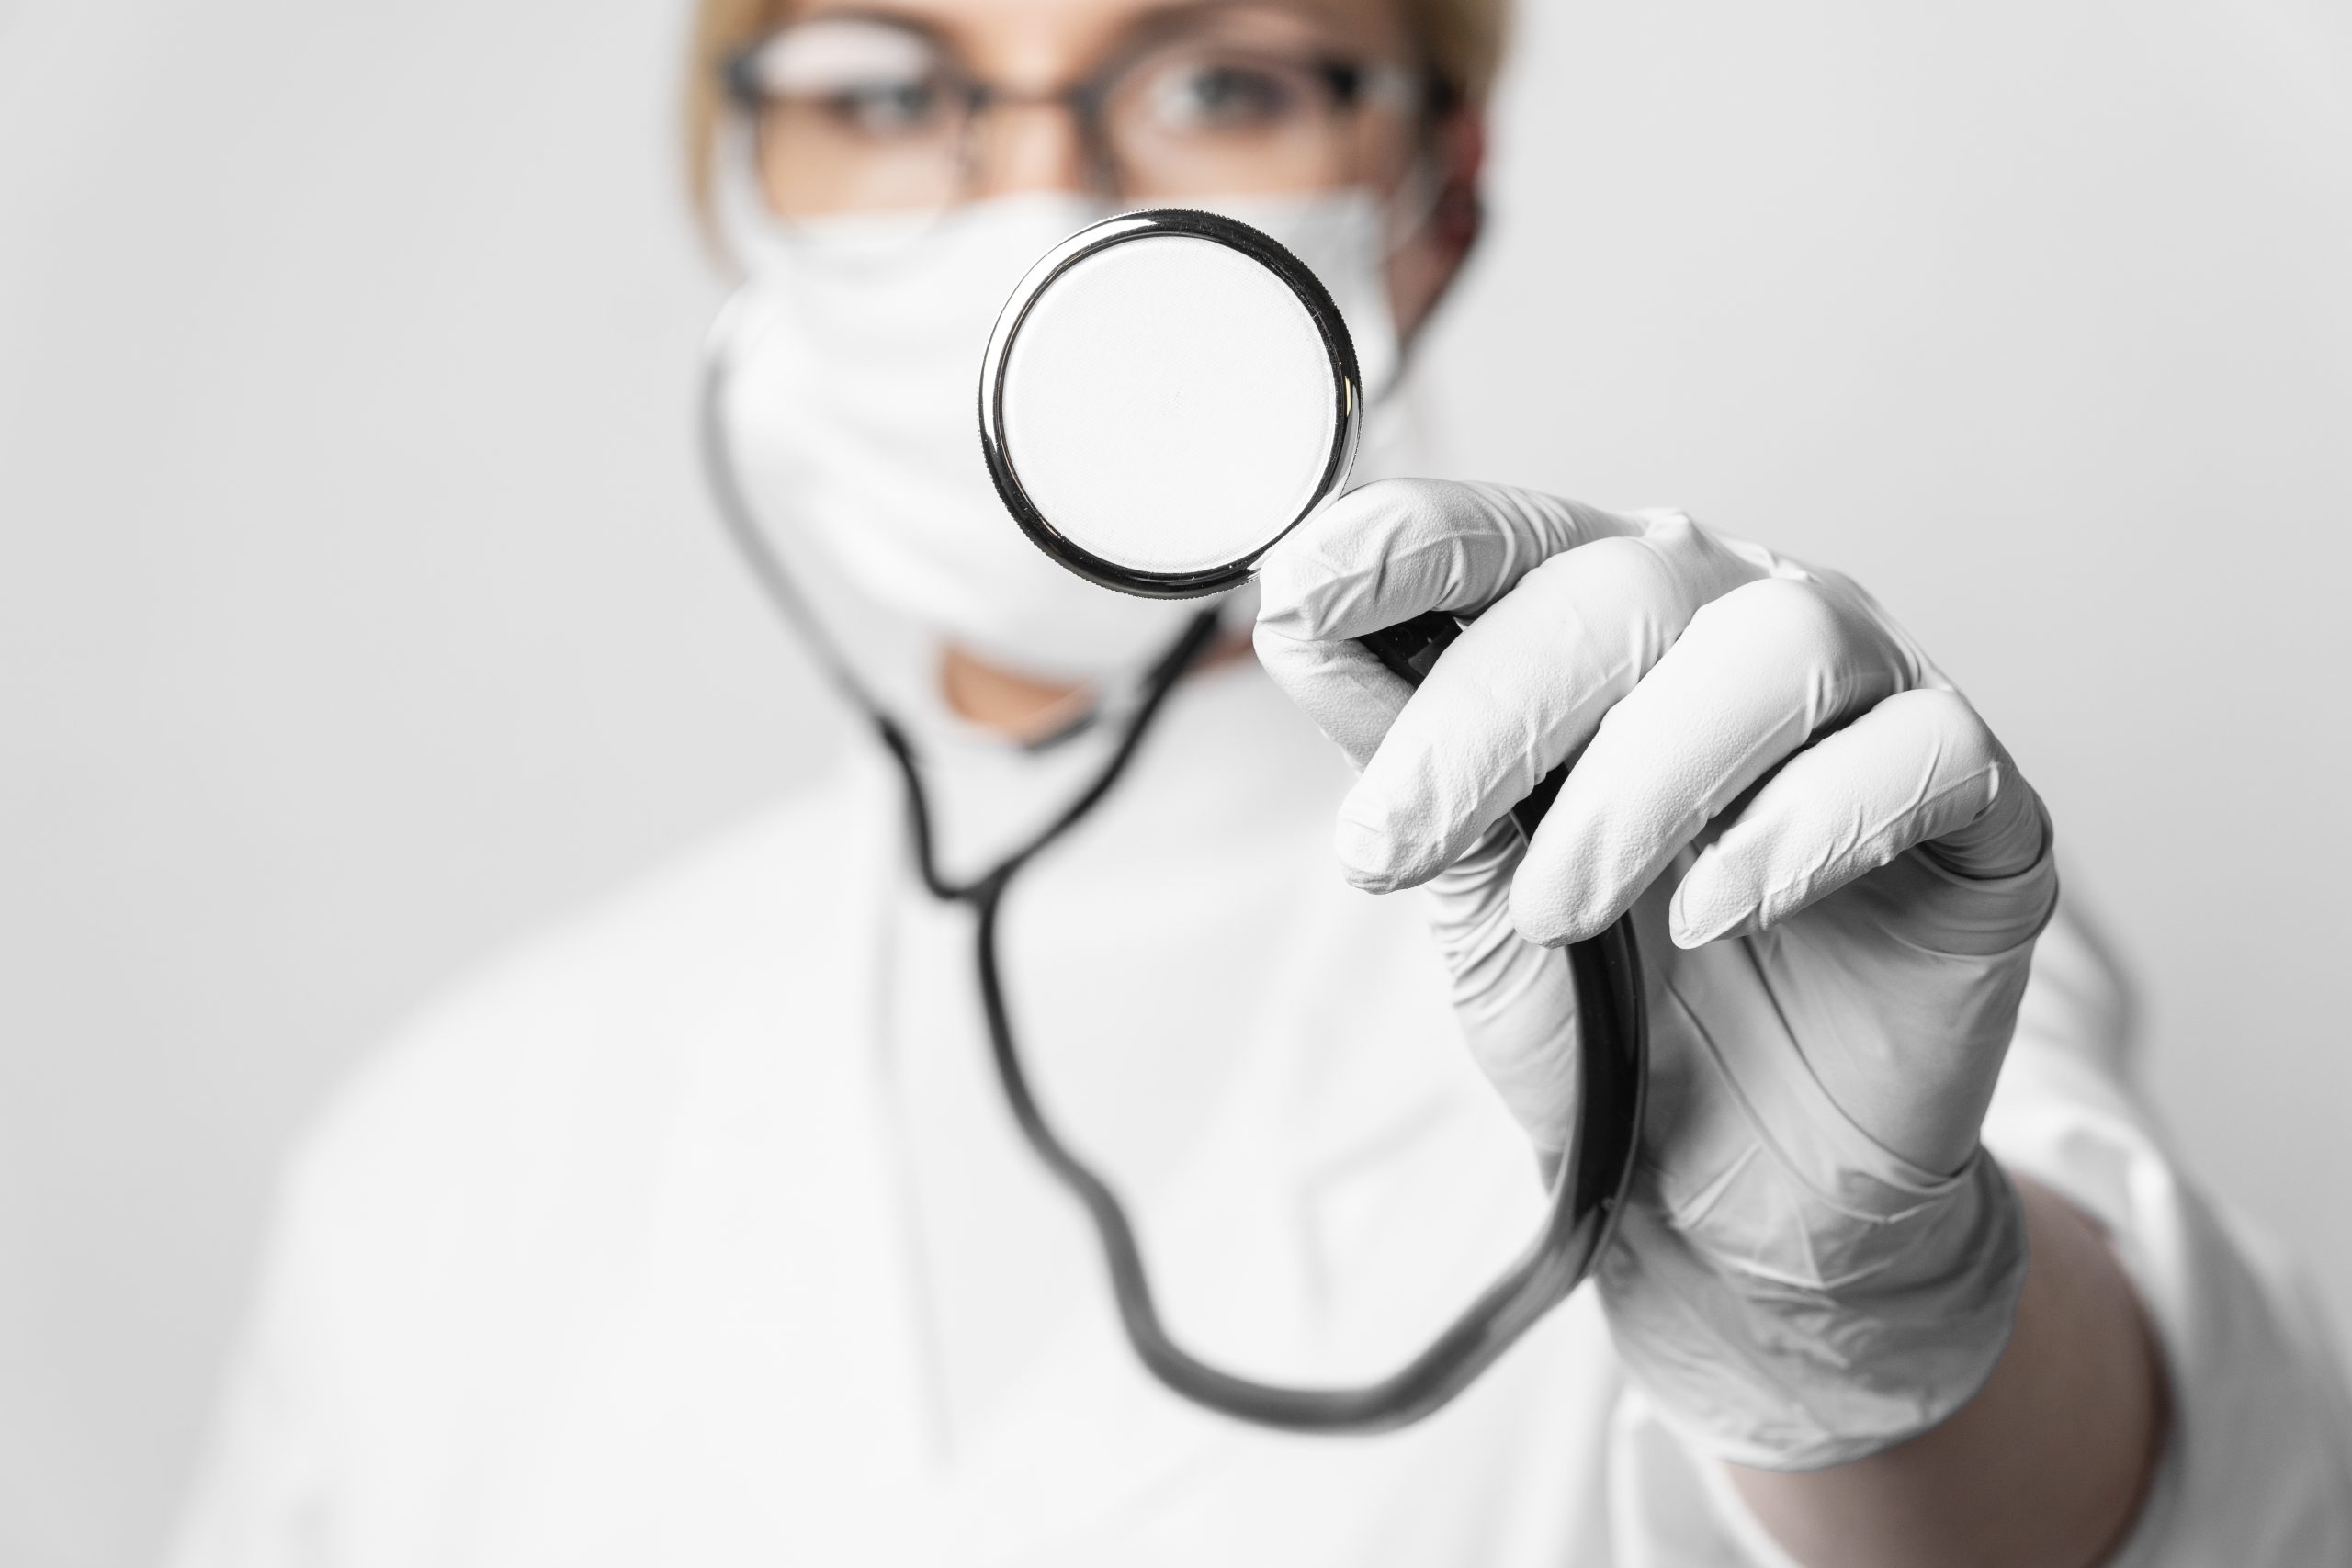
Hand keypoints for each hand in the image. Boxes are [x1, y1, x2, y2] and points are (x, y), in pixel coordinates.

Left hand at [1253, 479, 2056, 1468]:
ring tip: (1557, 909)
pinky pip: (1922, 757)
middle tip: (1390, 849)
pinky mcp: (1981, 806)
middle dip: (1489, 715)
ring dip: (1643, 780)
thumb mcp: (1465, 878)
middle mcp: (1738, 624)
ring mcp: (1870, 701)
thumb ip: (1399, 749)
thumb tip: (1293, 619)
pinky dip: (1806, 828)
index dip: (1411, 543)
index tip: (1302, 591)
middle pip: (1628, 588)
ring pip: (1781, 646)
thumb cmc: (1599, 1004)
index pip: (1510, 534)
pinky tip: (1718, 913)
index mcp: (1605, 619)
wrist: (1726, 1185)